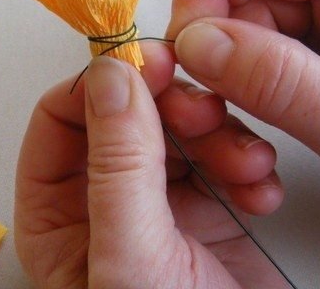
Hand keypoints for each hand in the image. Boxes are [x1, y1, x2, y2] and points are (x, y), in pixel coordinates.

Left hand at [15, 43, 287, 287]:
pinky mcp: (205, 212)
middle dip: (171, 106)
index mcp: (58, 212)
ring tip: (245, 162)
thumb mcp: (132, 254)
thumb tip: (109, 77)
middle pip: (126, 114)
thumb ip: (117, 163)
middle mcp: (102, 201)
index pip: (62, 119)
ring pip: (177, 127)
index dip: (102, 86)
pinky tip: (261, 189)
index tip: (146, 66)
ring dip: (217, 132)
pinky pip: (219, 154)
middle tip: (204, 111)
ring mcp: (156, 203)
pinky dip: (245, 159)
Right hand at [167, 0, 319, 227]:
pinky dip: (243, 105)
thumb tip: (198, 43)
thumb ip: (280, 82)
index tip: (186, 45)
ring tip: (233, 141)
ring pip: (244, 38)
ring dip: (224, 89)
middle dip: (212, 55)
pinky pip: (261, 68)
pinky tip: (253, 139)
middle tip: (201, 108)